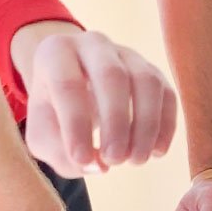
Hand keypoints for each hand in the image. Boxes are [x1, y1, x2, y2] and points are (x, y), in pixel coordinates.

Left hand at [12, 22, 177, 177]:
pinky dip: (166, 126)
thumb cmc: (56, 115)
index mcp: (57, 52)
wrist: (76, 93)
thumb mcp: (44, 136)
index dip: (75, 125)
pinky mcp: (154, 72)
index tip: (81, 160)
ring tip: (136, 160)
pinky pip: (167, 95)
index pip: (66, 84)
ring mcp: (129, 55)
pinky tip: (156, 153)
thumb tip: (99, 166)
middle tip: (114, 160)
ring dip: (145, 126)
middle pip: (112, 76)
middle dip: (115, 123)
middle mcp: (94, 44)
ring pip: (146, 82)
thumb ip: (60, 154)